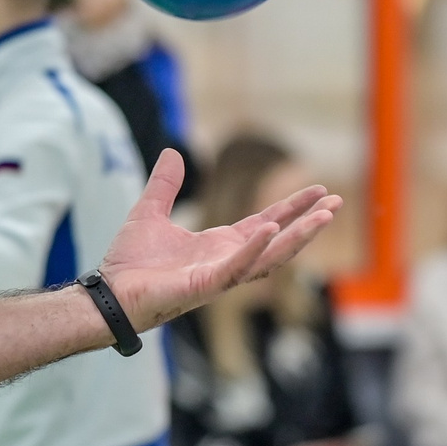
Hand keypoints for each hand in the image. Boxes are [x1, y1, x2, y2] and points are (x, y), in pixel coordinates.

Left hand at [98, 150, 339, 331]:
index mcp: (220, 245)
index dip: (293, 207)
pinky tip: (272, 228)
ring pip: (270, 257)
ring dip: (298, 238)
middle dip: (309, 223)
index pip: (266, 223)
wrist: (109, 293)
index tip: (318, 191)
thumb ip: (165, 185)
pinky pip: (238, 267)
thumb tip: (173, 152)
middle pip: (279, 241)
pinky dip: (255, 248)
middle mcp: (228, 261)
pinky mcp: (206, 286)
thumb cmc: (129, 262)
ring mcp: (221, 276)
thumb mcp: (150, 211)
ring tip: (323, 217)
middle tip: (337, 204)